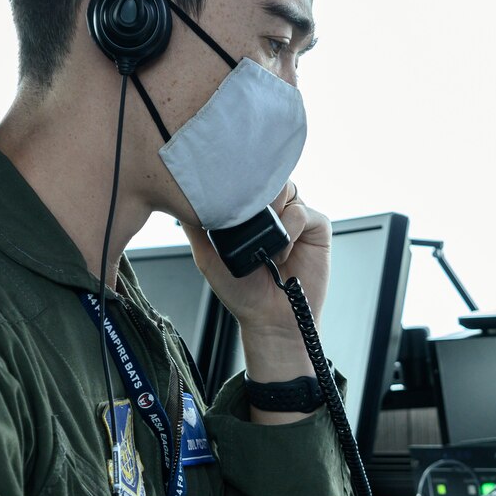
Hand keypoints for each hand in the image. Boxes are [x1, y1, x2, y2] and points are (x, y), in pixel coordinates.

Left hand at [181, 183, 328, 396]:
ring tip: (263, 245)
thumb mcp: (207, 256)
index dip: (239, 181)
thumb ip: (196, 227)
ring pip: (287, 189)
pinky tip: (280, 255)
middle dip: (256, 193)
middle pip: (269, 176)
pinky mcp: (317, 228)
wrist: (269, 319)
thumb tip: (178, 200)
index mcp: (253, 211)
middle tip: (244, 219)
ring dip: (272, 214)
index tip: (226, 195)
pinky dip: (289, 231)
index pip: (248, 178)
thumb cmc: (241, 291)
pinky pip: (303, 213)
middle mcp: (276, 209)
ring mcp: (297, 216)